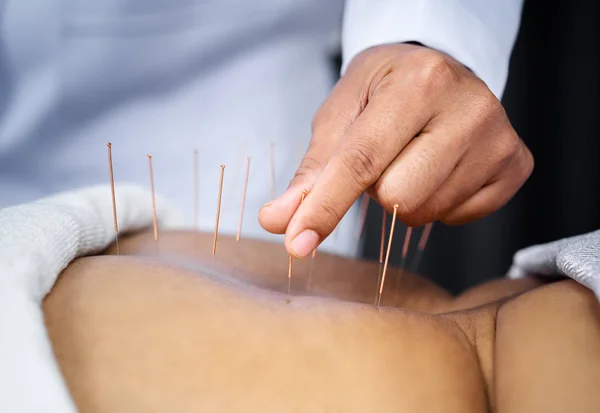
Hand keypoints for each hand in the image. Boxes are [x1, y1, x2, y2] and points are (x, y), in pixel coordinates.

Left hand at [259, 43, 532, 257]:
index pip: (362, 161)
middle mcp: (470, 107)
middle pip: (398, 198)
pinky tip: (442, 168)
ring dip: (406, 197)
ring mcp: (499, 138)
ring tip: (415, 157)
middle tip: (387, 153)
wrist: (438, 70)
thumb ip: (311, 172)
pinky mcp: (516, 165)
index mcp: (419, 82)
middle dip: (378, 189)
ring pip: (425, 212)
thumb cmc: (383, 90)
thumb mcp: (339, 115)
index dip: (325, 207)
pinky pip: (457, 218)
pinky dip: (437, 203)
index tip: (297, 244)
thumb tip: (278, 221)